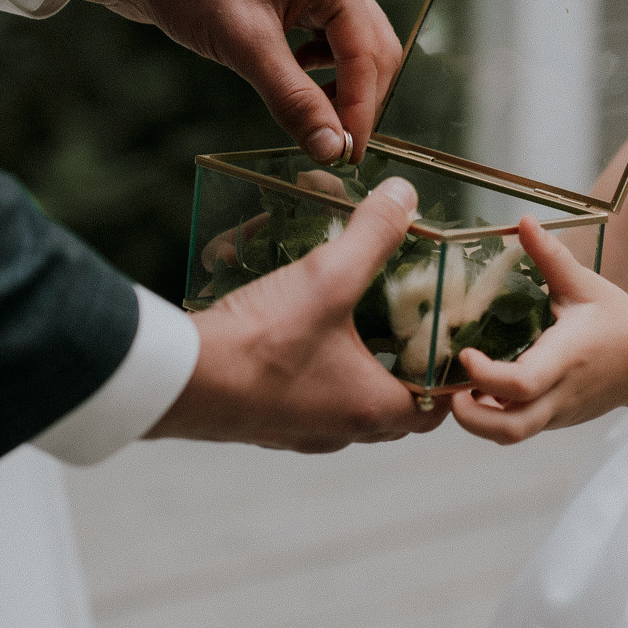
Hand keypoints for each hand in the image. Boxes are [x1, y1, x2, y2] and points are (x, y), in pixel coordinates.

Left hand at [55, 0, 403, 164]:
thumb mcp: (245, 46)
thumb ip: (293, 99)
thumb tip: (331, 148)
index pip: (367, 53)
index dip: (359, 109)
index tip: (348, 155)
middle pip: (371, 49)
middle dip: (358, 100)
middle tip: (338, 148)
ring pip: (351, 48)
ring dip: (342, 88)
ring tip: (318, 123)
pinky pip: (327, 41)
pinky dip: (321, 72)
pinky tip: (298, 85)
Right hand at [150, 178, 441, 450]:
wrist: (181, 378)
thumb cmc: (263, 341)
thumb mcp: (328, 276)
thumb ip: (372, 234)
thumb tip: (404, 195)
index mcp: (371, 409)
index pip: (433, 410)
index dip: (446, 377)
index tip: (445, 342)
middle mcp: (339, 432)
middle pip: (389, 405)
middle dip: (398, 365)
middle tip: (403, 324)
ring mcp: (296, 431)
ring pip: (341, 401)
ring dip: (350, 366)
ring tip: (351, 321)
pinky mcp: (260, 421)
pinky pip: (299, 397)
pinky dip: (307, 368)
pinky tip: (294, 330)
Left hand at [449, 217, 627, 443]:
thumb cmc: (614, 319)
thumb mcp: (583, 285)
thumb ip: (550, 256)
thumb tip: (523, 221)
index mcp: (566, 358)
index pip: (522, 383)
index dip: (486, 377)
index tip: (465, 355)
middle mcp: (560, 393)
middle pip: (510, 430)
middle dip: (469, 419)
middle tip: (447, 392)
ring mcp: (557, 413)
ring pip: (510, 436)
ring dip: (478, 421)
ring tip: (459, 391)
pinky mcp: (555, 420)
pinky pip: (518, 429)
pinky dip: (493, 417)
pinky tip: (480, 392)